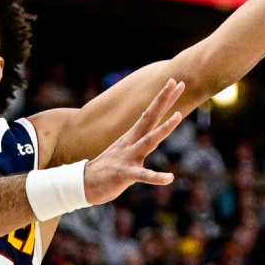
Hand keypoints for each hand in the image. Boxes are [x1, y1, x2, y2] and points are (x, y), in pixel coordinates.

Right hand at [81, 78, 184, 204]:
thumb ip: (139, 142)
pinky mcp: (125, 174)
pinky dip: (156, 177)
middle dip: (163, 100)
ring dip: (164, 129)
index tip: (175, 82)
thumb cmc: (108, 167)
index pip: (150, 113)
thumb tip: (151, 135)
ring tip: (179, 116)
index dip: (163, 98)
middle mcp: (131, 142)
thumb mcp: (125, 149)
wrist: (84, 183)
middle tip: (178, 83)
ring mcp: (128, 157)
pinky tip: (169, 178)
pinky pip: (143, 175)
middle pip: (150, 118)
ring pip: (148, 141)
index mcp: (132, 136)